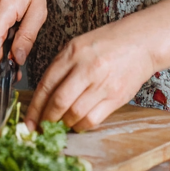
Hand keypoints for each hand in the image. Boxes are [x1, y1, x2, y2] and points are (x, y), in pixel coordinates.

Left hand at [24, 18, 155, 132]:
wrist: (141, 42)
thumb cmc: (108, 43)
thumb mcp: (79, 45)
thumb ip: (62, 66)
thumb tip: (44, 95)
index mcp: (73, 52)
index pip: (47, 84)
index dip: (35, 107)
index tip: (28, 121)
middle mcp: (87, 68)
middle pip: (58, 102)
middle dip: (46, 119)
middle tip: (41, 128)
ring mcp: (102, 84)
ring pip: (74, 114)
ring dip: (64, 124)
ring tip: (61, 125)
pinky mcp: (116, 97)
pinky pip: (92, 120)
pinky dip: (81, 126)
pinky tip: (78, 123)